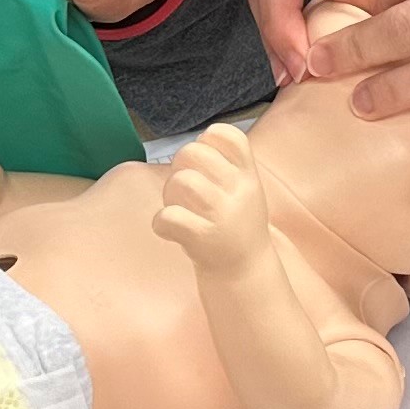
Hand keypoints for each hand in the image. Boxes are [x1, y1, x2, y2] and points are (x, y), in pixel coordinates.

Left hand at [149, 125, 272, 272]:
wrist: (245, 272)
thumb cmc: (236, 225)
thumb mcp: (247, 190)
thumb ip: (229, 165)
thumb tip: (199, 141)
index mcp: (248, 176)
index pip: (229, 136)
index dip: (207, 139)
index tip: (205, 158)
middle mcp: (238, 192)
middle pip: (194, 152)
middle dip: (179, 164)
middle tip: (184, 186)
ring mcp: (222, 215)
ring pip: (182, 181)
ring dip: (170, 193)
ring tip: (177, 207)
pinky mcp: (203, 238)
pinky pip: (169, 216)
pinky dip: (160, 222)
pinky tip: (168, 229)